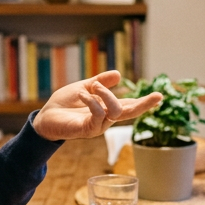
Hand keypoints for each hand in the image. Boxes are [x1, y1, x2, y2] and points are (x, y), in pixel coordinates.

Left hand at [32, 70, 161, 140]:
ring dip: (106, 94)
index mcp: (107, 109)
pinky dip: (93, 101)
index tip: (159, 96)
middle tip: (157, 96)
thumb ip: (100, 82)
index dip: (144, 102)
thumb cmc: (64, 104)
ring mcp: (97, 126)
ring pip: (115, 110)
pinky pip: (98, 114)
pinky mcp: (87, 130)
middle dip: (144, 105)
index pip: (129, 105)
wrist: (45, 117)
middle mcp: (106, 119)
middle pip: (130, 112)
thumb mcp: (84, 87)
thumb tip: (118, 74)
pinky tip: (83, 94)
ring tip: (93, 87)